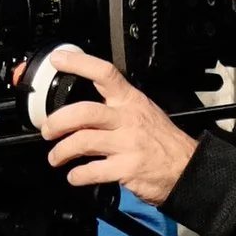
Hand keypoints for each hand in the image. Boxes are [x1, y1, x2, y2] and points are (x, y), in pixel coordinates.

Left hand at [39, 45, 197, 205]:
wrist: (188, 169)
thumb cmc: (164, 143)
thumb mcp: (145, 113)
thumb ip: (116, 107)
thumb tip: (82, 109)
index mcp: (131, 101)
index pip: (104, 73)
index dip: (79, 63)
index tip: (59, 60)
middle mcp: (128, 119)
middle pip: (84, 111)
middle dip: (58, 121)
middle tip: (47, 130)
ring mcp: (128, 144)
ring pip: (83, 141)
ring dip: (62, 151)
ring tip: (56, 157)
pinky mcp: (127, 168)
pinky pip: (93, 170)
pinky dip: (78, 175)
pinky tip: (75, 176)